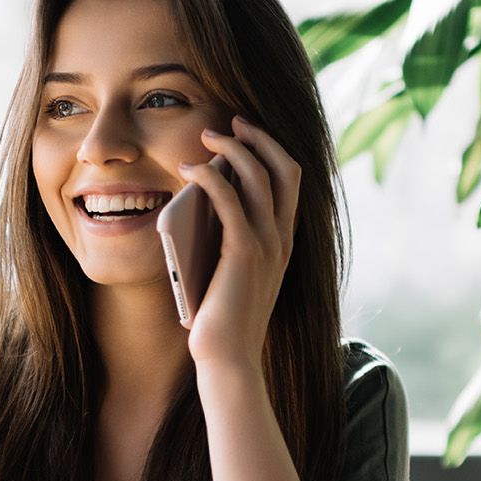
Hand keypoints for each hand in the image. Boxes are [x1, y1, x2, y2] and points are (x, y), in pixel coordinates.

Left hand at [175, 114, 300, 374]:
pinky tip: (189, 169)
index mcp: (284, 241)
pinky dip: (210, 175)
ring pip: (259, 175)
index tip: (246, 132)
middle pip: (284, 167)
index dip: (272, 148)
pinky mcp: (244, 251)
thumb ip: (229, 236)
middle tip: (231, 122)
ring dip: (233, 147)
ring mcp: (268, 244)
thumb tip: (204, 198)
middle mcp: (283, 238)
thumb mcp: (232, 269)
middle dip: (258, 137)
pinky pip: (229, 198)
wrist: (228, 358)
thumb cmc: (223, 318)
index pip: (292, 180)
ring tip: (207, 137)